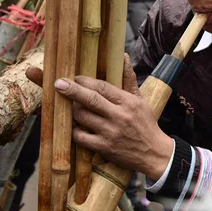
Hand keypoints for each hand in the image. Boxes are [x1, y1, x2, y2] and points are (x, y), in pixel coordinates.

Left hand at [25, 56, 173, 179]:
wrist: (154, 153)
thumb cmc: (145, 123)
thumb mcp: (140, 99)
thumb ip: (129, 78)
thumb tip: (124, 56)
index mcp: (127, 102)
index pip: (102, 87)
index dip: (85, 81)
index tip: (74, 77)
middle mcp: (118, 116)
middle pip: (90, 100)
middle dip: (71, 90)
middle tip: (57, 83)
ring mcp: (110, 132)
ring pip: (82, 117)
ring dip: (72, 110)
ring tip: (70, 106)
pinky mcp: (104, 148)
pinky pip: (81, 137)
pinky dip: (74, 130)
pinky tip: (75, 126)